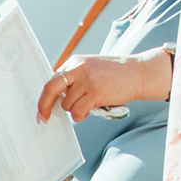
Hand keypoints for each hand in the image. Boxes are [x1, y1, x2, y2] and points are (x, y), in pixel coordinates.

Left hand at [36, 50, 170, 123]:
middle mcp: (78, 68)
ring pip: (68, 105)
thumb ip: (75, 80)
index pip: (52, 81)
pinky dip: (82, 115)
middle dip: (45, 106)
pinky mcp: (95, 92)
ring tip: (91, 103)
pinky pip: (78, 112)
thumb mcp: (91, 69)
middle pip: (51, 90)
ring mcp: (87, 80)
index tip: (41, 111)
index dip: (44, 98)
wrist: (139, 73)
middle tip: (44, 118)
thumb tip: (57, 100)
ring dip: (77, 109)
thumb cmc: (116, 75)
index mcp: (75, 62)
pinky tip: (93, 108)